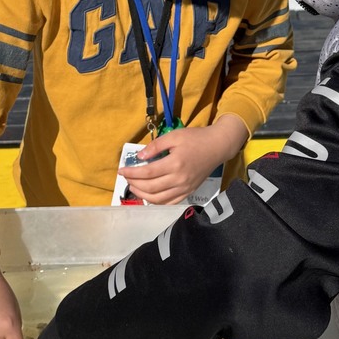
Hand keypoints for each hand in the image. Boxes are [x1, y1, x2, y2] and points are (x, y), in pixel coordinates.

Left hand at [119, 115, 247, 204]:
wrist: (217, 146)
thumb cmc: (195, 138)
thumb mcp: (174, 136)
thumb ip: (155, 146)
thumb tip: (139, 157)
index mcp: (175, 164)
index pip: (147, 173)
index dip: (131, 173)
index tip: (121, 170)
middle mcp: (179, 179)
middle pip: (150, 188)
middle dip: (134, 184)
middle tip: (127, 178)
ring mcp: (185, 188)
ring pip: (158, 199)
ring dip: (143, 195)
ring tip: (134, 187)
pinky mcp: (189, 192)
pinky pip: (170, 202)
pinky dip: (157, 202)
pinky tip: (149, 195)